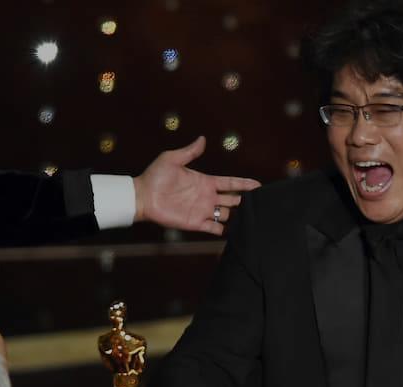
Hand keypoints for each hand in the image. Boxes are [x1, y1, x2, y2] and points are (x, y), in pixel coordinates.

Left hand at [134, 136, 260, 234]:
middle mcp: (207, 197)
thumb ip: (189, 151)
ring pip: (227, 215)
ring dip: (238, 216)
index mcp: (205, 181)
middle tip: (260, 203)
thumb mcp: (172, 159)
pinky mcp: (196, 223)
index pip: (230, 183)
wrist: (142, 196)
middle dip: (245, 201)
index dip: (244, 184)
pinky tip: (235, 232)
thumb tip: (202, 139)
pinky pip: (214, 229)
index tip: (259, 185)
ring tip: (251, 218)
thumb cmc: (155, 176)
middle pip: (233, 200)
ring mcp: (203, 211)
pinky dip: (225, 231)